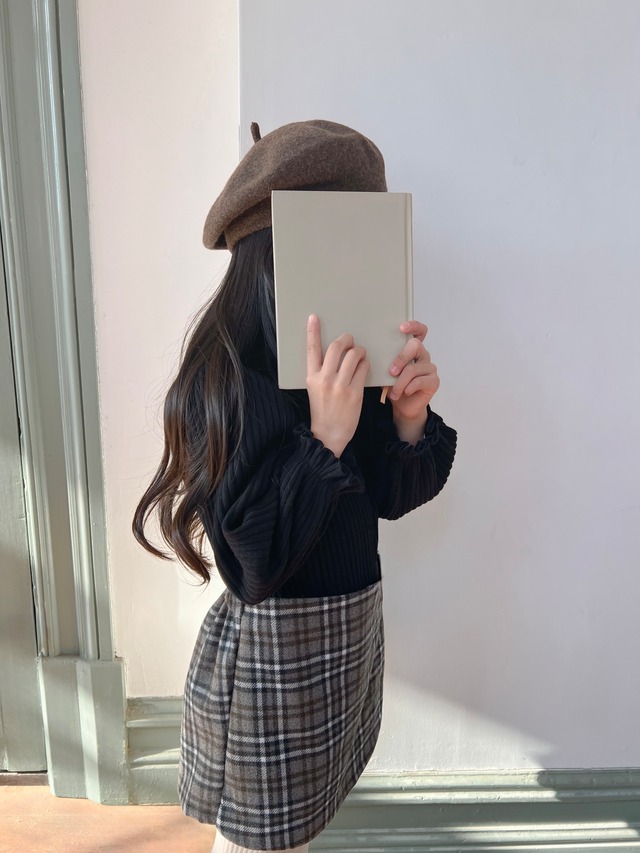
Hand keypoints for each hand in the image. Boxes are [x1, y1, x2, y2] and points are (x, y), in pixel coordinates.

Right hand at [306, 314, 369, 456]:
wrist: (329, 434)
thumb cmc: (323, 410)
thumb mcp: (315, 389)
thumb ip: (322, 372)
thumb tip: (336, 354)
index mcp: (312, 377)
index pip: (311, 349)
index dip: (313, 331)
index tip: (314, 317)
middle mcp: (325, 379)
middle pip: (336, 347)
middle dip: (345, 339)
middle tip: (349, 340)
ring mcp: (340, 386)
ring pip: (353, 355)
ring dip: (359, 351)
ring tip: (360, 354)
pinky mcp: (355, 392)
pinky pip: (364, 369)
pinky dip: (366, 364)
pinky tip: (364, 367)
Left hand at [388, 320, 439, 442]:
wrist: (402, 407)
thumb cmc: (393, 386)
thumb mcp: (384, 371)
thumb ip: (383, 360)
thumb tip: (368, 353)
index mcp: (412, 350)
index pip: (419, 331)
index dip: (413, 326)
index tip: (402, 328)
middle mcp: (423, 356)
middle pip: (416, 346)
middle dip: (401, 358)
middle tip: (391, 371)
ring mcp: (430, 368)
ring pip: (413, 368)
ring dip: (400, 381)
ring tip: (394, 392)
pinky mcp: (434, 381)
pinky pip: (419, 381)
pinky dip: (408, 388)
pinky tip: (403, 393)